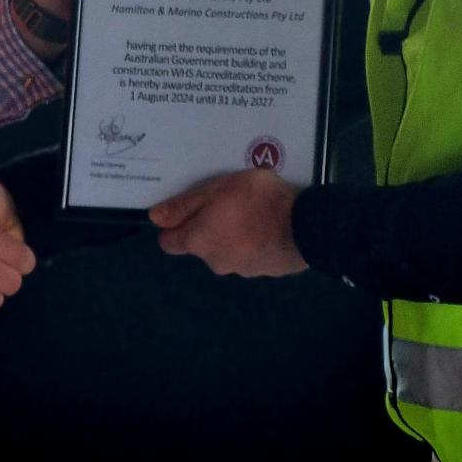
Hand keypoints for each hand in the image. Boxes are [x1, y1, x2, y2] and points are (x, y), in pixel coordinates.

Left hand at [149, 169, 307, 276]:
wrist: (305, 227)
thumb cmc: (256, 201)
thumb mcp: (217, 190)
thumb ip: (186, 205)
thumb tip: (155, 218)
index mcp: (199, 241)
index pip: (170, 242)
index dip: (175, 226)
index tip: (189, 210)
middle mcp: (215, 262)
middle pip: (202, 245)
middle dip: (209, 227)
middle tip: (229, 203)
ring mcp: (242, 271)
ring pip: (228, 251)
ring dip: (234, 236)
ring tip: (254, 212)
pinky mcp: (265, 272)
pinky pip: (251, 256)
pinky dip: (254, 244)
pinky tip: (270, 227)